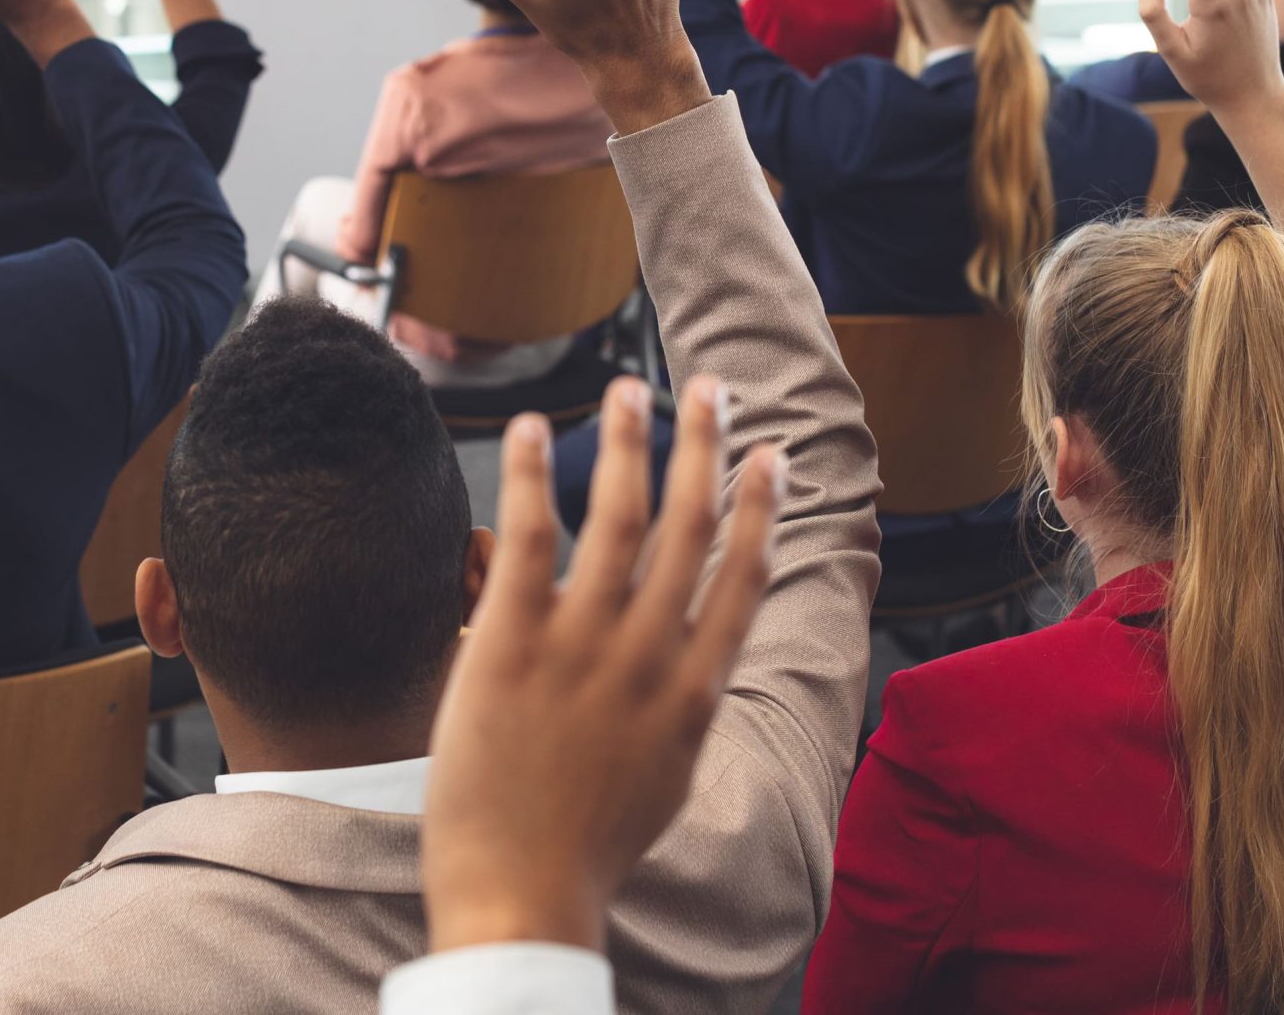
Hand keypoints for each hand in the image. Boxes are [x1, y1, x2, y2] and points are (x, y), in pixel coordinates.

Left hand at [421, 377, 781, 954]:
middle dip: (704, 448)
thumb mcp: (660, 780)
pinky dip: (533, 473)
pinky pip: (530, 535)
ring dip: (629, 442)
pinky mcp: (514, 643)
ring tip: (630, 389)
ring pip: (619, 516)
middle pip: (690, 527)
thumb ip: (675, 714)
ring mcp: (584, 647)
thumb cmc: (582, 852)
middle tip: (708, 387)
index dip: (760, 508)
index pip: (742, 578)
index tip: (769, 454)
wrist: (522, 898)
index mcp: (693, 693)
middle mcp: (650, 658)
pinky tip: (532, 426)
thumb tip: (685, 673)